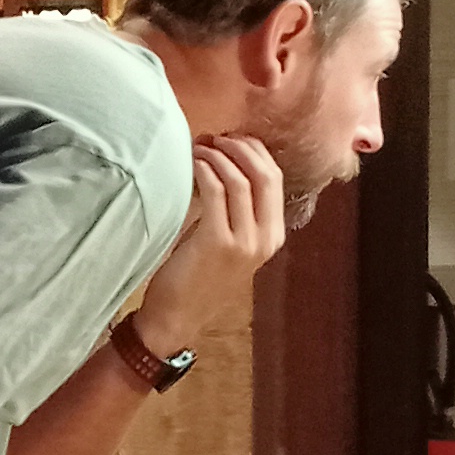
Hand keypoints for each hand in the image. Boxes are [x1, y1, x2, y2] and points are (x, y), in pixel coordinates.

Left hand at [140, 134, 288, 345]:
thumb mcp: (230, 241)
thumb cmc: (198, 275)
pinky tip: (191, 162)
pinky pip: (215, 191)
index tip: (230, 138)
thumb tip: (224, 159)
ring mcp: (244, 241)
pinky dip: (204, 168)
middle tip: (215, 137)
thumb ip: (236, 208)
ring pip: (240, 178)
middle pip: (265, 173)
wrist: (179, 317)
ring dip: (217, 154)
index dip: (254, 150)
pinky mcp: (216, 242)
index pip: (275, 177)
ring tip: (198, 146)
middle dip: (240, 146)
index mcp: (273, 236)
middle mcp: (265, 238)